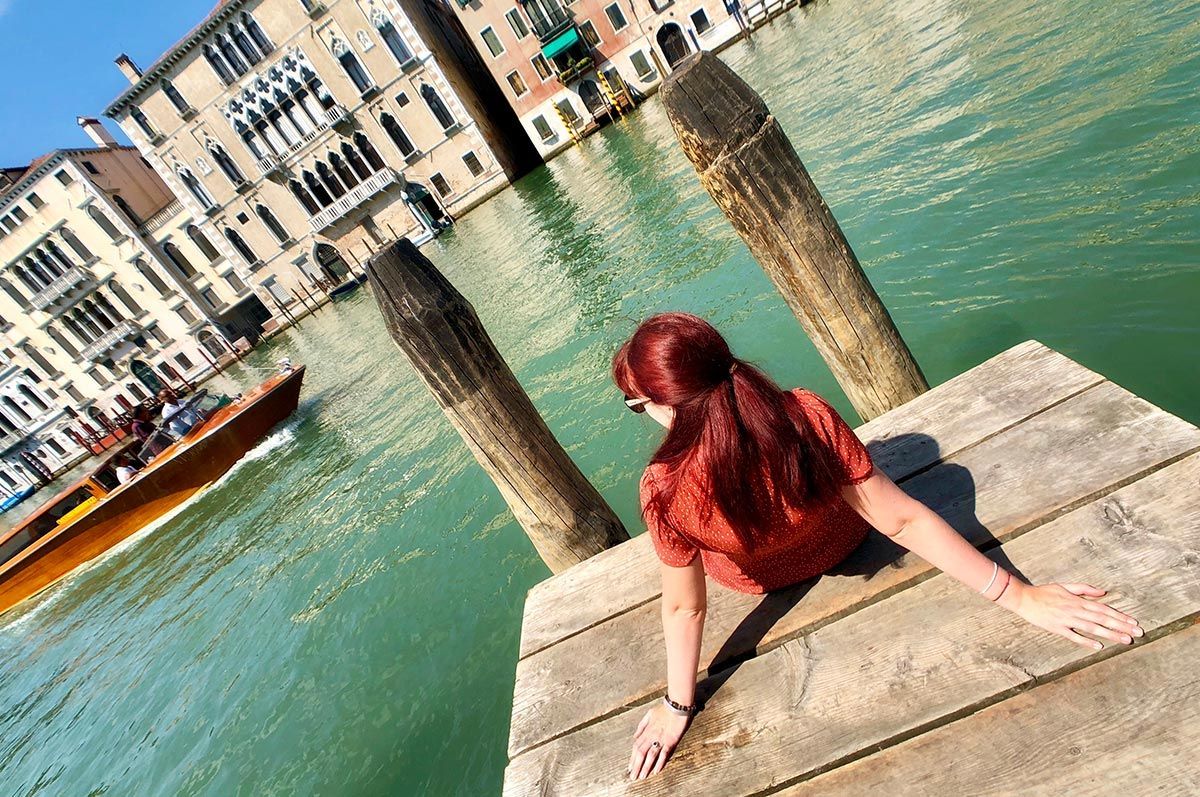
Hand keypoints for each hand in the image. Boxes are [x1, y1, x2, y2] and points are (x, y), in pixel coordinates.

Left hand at [628, 701, 690, 780]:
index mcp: (646, 731)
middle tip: (633, 777)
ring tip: (642, 777)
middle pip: (641, 753)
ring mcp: (660, 739)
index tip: (630, 767)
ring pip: (650, 755)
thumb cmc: (664, 709)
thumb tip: (635, 737)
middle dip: (636, 766)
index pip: (636, 746)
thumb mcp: (649, 715)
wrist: (676, 706)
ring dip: (645, 767)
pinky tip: (656, 771)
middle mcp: (651, 736)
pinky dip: (659, 763)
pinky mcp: (670, 741)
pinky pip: (663, 754)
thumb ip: (641, 726)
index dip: (632, 758)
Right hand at [1002, 580, 1141, 648]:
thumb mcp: (1065, 586)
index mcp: (1078, 600)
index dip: (1120, 616)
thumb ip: (1085, 589)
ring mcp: (1066, 620)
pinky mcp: (1057, 628)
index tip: (1134, 622)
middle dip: (1121, 626)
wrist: (1023, 598)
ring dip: (1110, 634)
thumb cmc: (1044, 592)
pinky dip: (1086, 641)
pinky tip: (1099, 647)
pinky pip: (1074, 636)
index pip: (1104, 609)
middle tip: (1137, 633)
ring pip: (1092, 628)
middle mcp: (1075, 610)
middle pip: (1102, 619)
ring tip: (1125, 640)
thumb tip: (1103, 592)